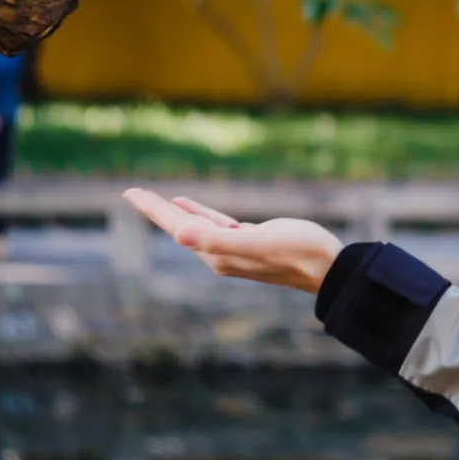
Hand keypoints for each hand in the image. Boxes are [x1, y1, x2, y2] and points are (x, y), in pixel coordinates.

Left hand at [125, 188, 343, 293]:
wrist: (328, 267)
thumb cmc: (298, 253)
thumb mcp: (258, 242)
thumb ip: (218, 240)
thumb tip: (180, 235)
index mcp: (218, 254)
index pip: (178, 228)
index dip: (154, 210)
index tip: (130, 192)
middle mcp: (220, 254)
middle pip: (180, 227)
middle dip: (156, 210)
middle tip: (132, 192)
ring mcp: (234, 249)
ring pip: (195, 225)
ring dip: (174, 212)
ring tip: (153, 199)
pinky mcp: (249, 240)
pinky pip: (214, 224)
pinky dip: (199, 213)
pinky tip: (188, 205)